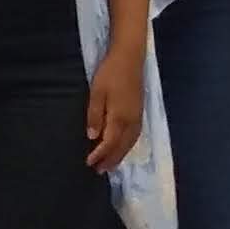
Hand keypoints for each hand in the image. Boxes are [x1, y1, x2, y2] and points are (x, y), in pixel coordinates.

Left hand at [86, 45, 146, 171]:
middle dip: (110, 160)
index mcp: (120, 117)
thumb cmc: (110, 73)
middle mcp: (131, 121)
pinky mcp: (140, 112)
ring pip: (130, 143)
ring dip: (120, 155)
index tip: (89, 163)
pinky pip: (135, 136)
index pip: (109, 143)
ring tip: (110, 164)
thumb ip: (95, 116)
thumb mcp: (97, 92)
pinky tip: (123, 147)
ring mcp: (138, 117)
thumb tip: (92, 137)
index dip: (100, 155)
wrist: (129, 57)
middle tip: (99, 171)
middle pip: (121, 147)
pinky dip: (128, 146)